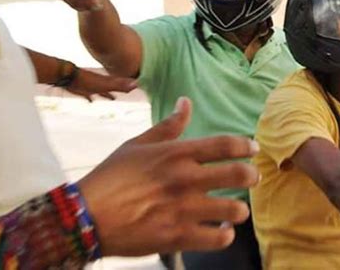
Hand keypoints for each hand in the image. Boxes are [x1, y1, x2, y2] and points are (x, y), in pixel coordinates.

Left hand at [66, 68, 136, 100]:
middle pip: (114, 87)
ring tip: (113, 99)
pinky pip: (90, 95)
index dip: (131, 84)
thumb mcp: (106, 85)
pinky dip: (92, 98)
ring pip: (103, 91)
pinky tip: (91, 102)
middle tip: (129, 92)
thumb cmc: (88, 81)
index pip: (123, 83)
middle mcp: (103, 83)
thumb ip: (120, 85)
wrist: (69, 77)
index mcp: (109, 82)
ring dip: (108, 95)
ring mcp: (93, 86)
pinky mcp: (84, 90)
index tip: (140, 84)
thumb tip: (136, 84)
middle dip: (121, 89)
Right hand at [78, 97, 259, 256]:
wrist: (87, 215)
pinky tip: (220, 229)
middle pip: (238, 175)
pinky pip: (218, 239)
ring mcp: (183, 210)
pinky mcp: (178, 237)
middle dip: (252, 175)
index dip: (245, 145)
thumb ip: (167, 125)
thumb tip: (186, 101)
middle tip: (253, 177)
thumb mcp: (138, 143)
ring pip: (234, 210)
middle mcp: (184, 179)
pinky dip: (225, 235)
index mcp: (175, 154)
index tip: (253, 148)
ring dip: (239, 209)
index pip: (224, 144)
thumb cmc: (112, 175)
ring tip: (234, 208)